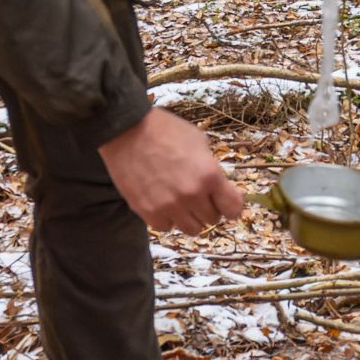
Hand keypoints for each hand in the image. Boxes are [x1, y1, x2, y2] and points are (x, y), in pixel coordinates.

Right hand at [98, 108, 246, 233]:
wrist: (126, 130)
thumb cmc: (164, 130)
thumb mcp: (199, 141)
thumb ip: (211, 168)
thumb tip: (219, 186)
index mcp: (209, 175)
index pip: (233, 208)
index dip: (230, 205)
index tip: (224, 201)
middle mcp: (192, 195)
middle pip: (212, 220)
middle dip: (207, 207)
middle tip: (197, 195)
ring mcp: (169, 206)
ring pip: (191, 229)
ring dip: (189, 217)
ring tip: (179, 201)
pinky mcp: (148, 212)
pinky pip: (166, 227)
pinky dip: (167, 218)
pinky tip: (162, 202)